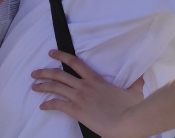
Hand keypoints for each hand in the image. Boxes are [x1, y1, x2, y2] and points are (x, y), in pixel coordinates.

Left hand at [32, 50, 146, 137]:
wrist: (127, 121)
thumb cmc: (131, 108)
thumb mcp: (134, 92)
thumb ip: (135, 83)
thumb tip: (141, 77)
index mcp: (96, 79)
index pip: (75, 62)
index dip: (61, 56)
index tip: (51, 53)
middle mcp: (84, 85)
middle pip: (59, 74)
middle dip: (44, 72)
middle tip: (35, 72)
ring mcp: (79, 97)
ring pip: (55, 87)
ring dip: (42, 86)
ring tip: (34, 86)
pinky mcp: (77, 110)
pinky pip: (57, 105)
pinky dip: (48, 104)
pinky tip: (42, 106)